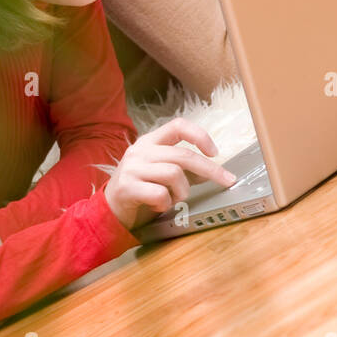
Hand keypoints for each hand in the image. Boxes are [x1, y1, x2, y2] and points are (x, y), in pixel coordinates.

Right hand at [104, 118, 237, 229]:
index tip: (215, 152)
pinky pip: (160, 193)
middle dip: (210, 170)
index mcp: (150, 142)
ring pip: (174, 174)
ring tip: (173, 199)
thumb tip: (211, 171)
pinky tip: (158, 206)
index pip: (178, 126)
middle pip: (183, 155)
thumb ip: (185, 170)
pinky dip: (166, 203)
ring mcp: (132, 167)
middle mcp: (140, 150)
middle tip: (227, 181)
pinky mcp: (127, 186)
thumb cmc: (140, 190)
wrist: (109, 210)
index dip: (200, 136)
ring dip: (181, 192)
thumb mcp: (162, 175)